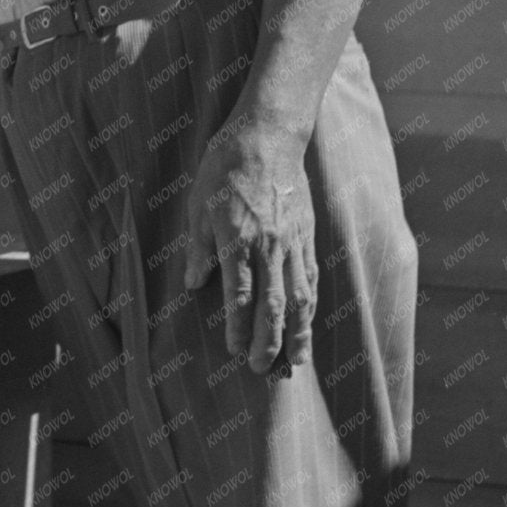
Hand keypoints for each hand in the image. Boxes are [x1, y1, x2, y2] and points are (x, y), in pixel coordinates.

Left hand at [182, 119, 316, 377]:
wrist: (268, 137)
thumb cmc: (225, 167)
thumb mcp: (198, 204)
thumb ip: (199, 247)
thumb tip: (195, 283)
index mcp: (237, 240)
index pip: (240, 296)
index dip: (239, 328)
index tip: (235, 351)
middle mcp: (269, 246)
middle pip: (273, 305)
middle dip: (269, 342)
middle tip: (263, 370)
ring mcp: (292, 242)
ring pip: (299, 297)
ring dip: (298, 333)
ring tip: (296, 361)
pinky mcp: (307, 235)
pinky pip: (311, 277)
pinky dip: (311, 305)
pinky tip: (308, 322)